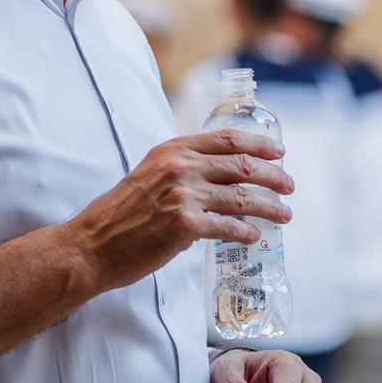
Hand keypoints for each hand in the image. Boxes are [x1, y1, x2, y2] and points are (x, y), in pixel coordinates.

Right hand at [66, 129, 292, 292]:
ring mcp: (183, 195)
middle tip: (289, 186)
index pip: (227, 139)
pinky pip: (229, 227)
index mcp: (172, 149)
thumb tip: (218, 175)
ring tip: (285, 215)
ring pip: (242, 197)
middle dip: (273, 176)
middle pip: (242, 165)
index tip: (279, 152)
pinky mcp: (185, 225)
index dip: (259, 144)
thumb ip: (180, 168)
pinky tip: (255, 237)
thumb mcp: (148, 174)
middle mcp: (180, 167)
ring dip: (270, 207)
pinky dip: (246, 232)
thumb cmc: (120, 214)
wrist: (92, 244)